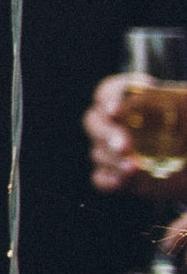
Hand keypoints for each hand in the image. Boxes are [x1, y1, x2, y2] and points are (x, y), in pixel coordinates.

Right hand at [87, 74, 186, 197]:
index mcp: (130, 99)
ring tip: (134, 168)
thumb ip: (172, 101)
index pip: (108, 92)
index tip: (115, 110)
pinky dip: (108, 180)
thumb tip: (154, 98)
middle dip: (107, 134)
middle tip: (123, 146)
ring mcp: (114, 150)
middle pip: (95, 122)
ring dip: (113, 160)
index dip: (109, 98)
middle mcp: (115, 123)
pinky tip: (120, 182)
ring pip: (99, 152)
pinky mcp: (118, 174)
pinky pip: (101, 178)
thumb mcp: (186, 107)